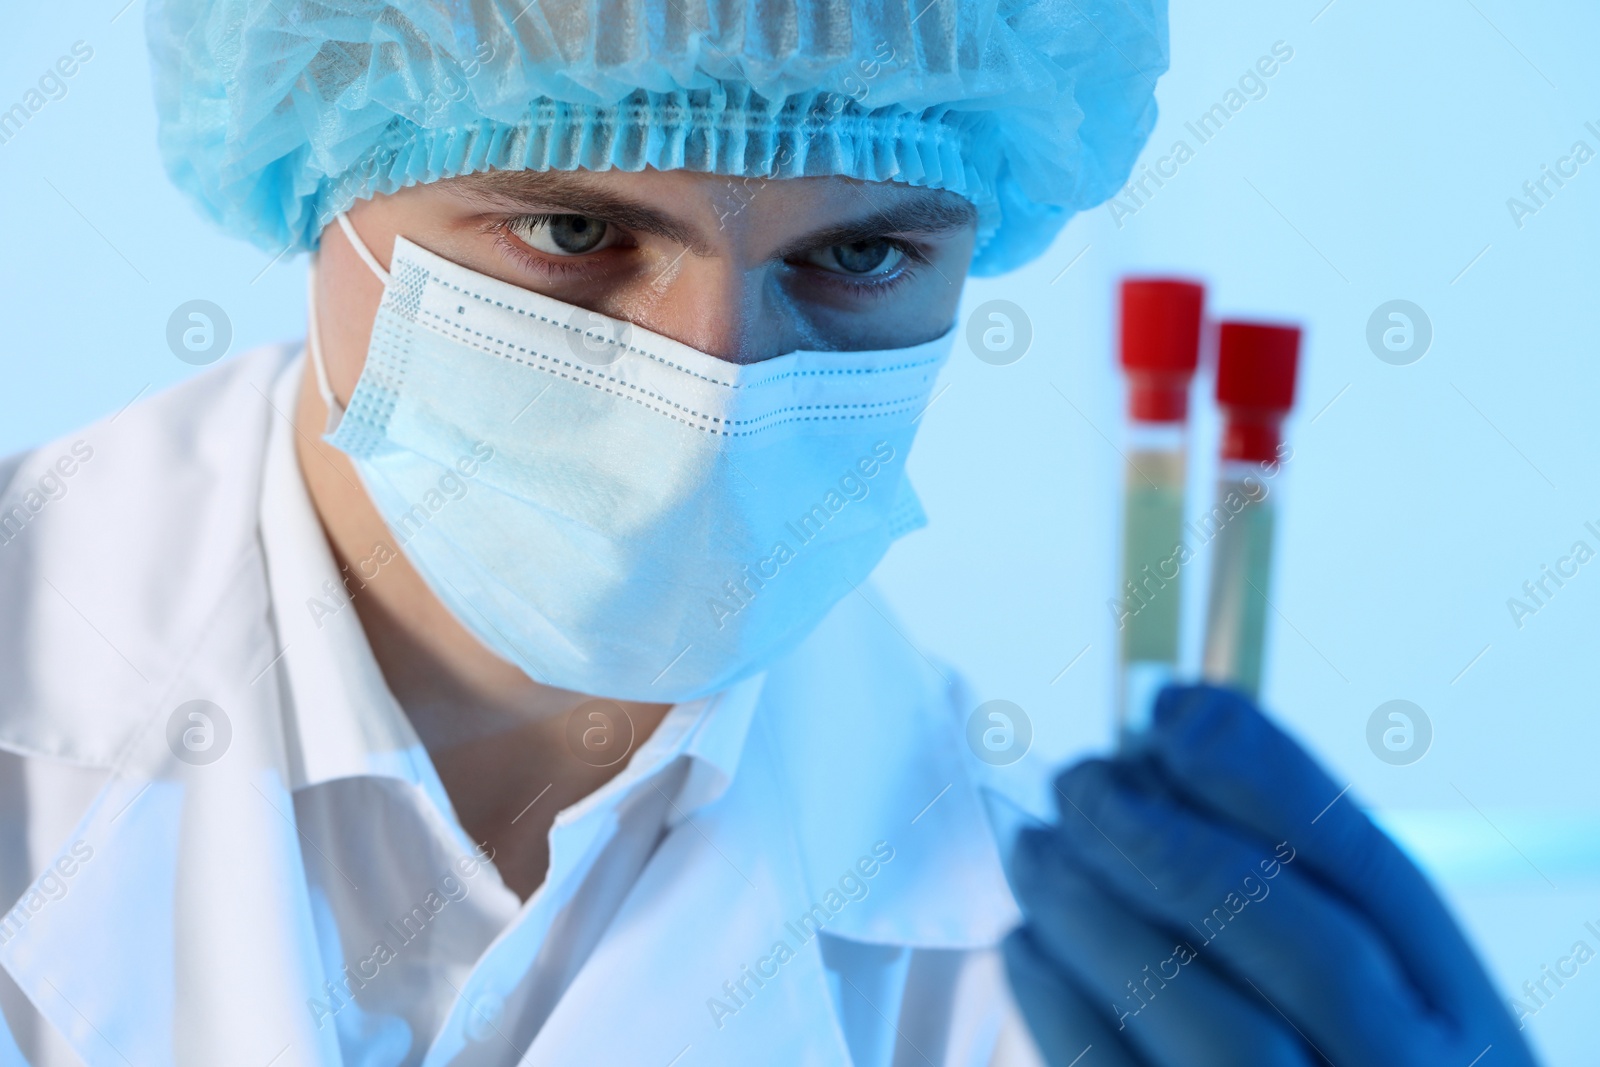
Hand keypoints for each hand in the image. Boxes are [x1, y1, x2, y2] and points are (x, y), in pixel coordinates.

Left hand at [1002, 684, 1536, 1066]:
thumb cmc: (1337, 1063)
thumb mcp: (1368, 981)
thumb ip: (1295, 864)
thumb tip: (1181, 721)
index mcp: (1461, 1020)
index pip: (1381, 877)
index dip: (1270, 780)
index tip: (1173, 712)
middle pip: (1308, 955)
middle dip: (1180, 848)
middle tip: (1082, 782)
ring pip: (1219, 1031)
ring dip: (1105, 919)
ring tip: (1037, 849)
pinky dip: (1063, 1008)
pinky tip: (1028, 944)